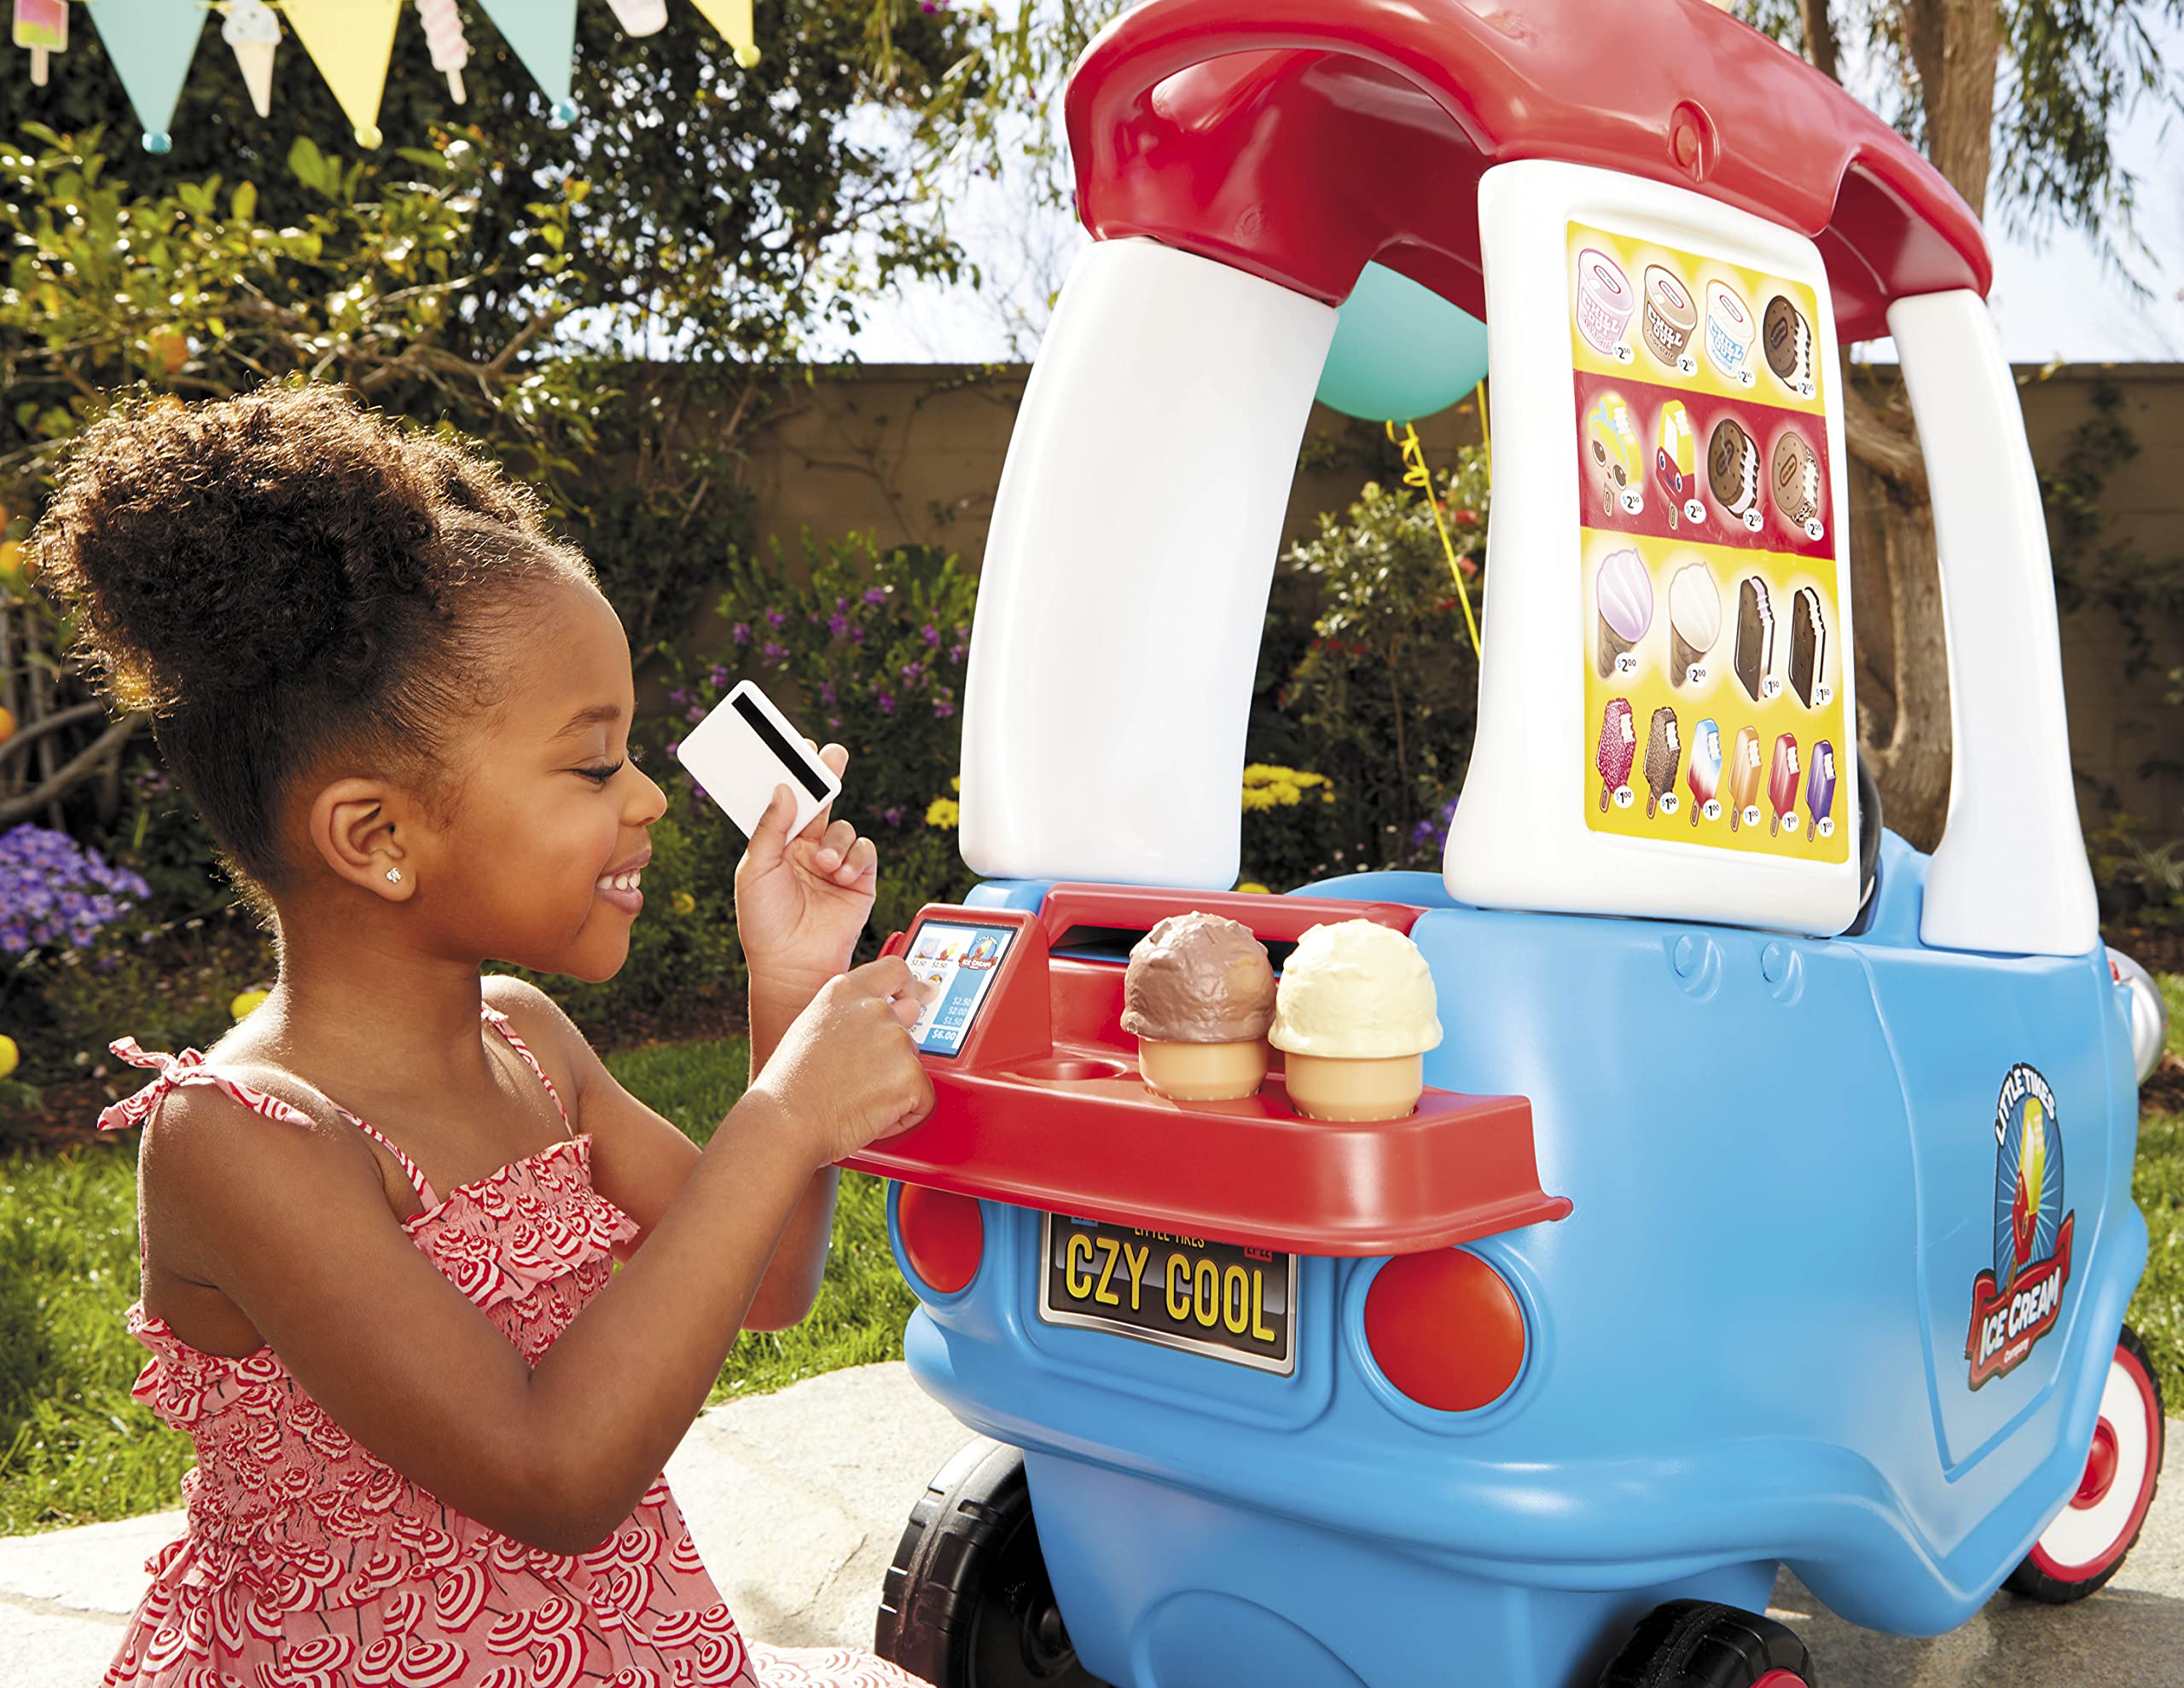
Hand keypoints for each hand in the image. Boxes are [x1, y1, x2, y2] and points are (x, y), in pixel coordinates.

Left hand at [735, 743, 876, 999]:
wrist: (792, 964)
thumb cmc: (764, 923)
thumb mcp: (754, 870)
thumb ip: (770, 828)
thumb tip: (783, 789)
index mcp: (779, 843)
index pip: (789, 799)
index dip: (795, 774)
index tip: (799, 748)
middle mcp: (808, 848)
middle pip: (823, 802)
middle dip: (828, 776)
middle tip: (832, 754)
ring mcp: (835, 863)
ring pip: (844, 829)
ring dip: (837, 842)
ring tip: (825, 864)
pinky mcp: (860, 880)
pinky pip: (865, 852)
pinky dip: (856, 858)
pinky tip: (842, 874)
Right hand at [749, 957, 934, 1166]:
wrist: (786, 1122)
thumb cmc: (790, 1087)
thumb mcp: (811, 1028)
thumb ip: (848, 1016)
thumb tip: (880, 1018)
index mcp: (846, 992)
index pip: (895, 971)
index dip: (909, 986)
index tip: (919, 995)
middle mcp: (875, 1009)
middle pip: (907, 1025)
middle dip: (893, 1052)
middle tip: (861, 1079)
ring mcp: (896, 1040)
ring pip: (913, 1064)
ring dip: (895, 1085)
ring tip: (856, 1098)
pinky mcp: (911, 1075)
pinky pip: (923, 1098)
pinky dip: (905, 1113)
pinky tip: (870, 1115)